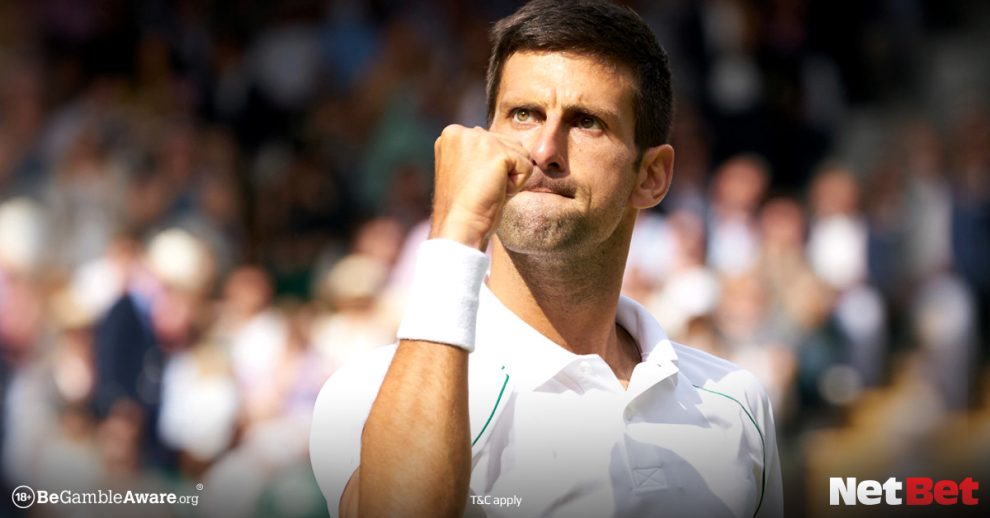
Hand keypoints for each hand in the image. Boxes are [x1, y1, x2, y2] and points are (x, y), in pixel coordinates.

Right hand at [430, 125, 532, 249]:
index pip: (492, 141)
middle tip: (480, 189)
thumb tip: (494, 137)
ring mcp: (481, 140)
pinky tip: (496, 192)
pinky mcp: (498, 154)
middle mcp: (464, 131)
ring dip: (511, 177)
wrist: (459, 227)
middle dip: (502, 170)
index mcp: (452, 133)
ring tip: (487, 190)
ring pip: (520, 153)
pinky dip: (517, 186)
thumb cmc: (461, 206)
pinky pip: (527, 167)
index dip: (489, 167)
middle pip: (509, 143)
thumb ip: (477, 150)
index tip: (470, 183)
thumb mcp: (464, 168)